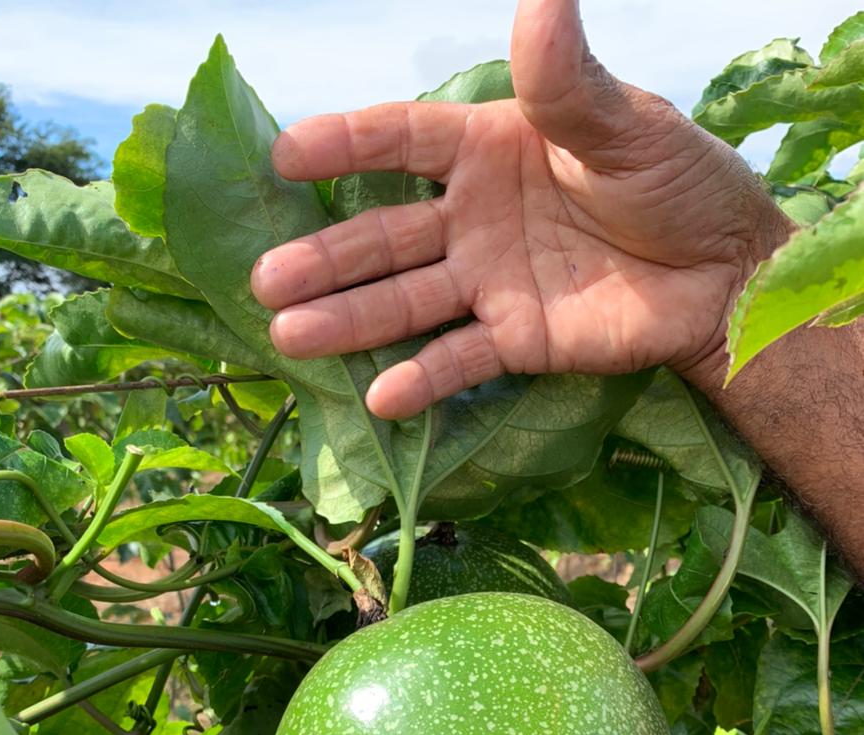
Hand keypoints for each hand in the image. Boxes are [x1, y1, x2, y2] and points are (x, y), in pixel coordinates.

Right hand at [250, 0, 783, 421]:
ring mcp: (488, 282)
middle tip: (266, 280)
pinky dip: (422, 380)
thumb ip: (567, 81)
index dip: (345, 146)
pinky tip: (381, 398)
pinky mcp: (514, 340)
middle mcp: (473, 216)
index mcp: (490, 148)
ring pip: (405, 300)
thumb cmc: (677, 182)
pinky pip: (458, 359)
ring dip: (348, 320)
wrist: (723, 274)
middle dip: (326, 258)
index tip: (285, 157)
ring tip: (288, 335)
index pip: (402, 142)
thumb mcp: (624, 124)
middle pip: (384, 234)